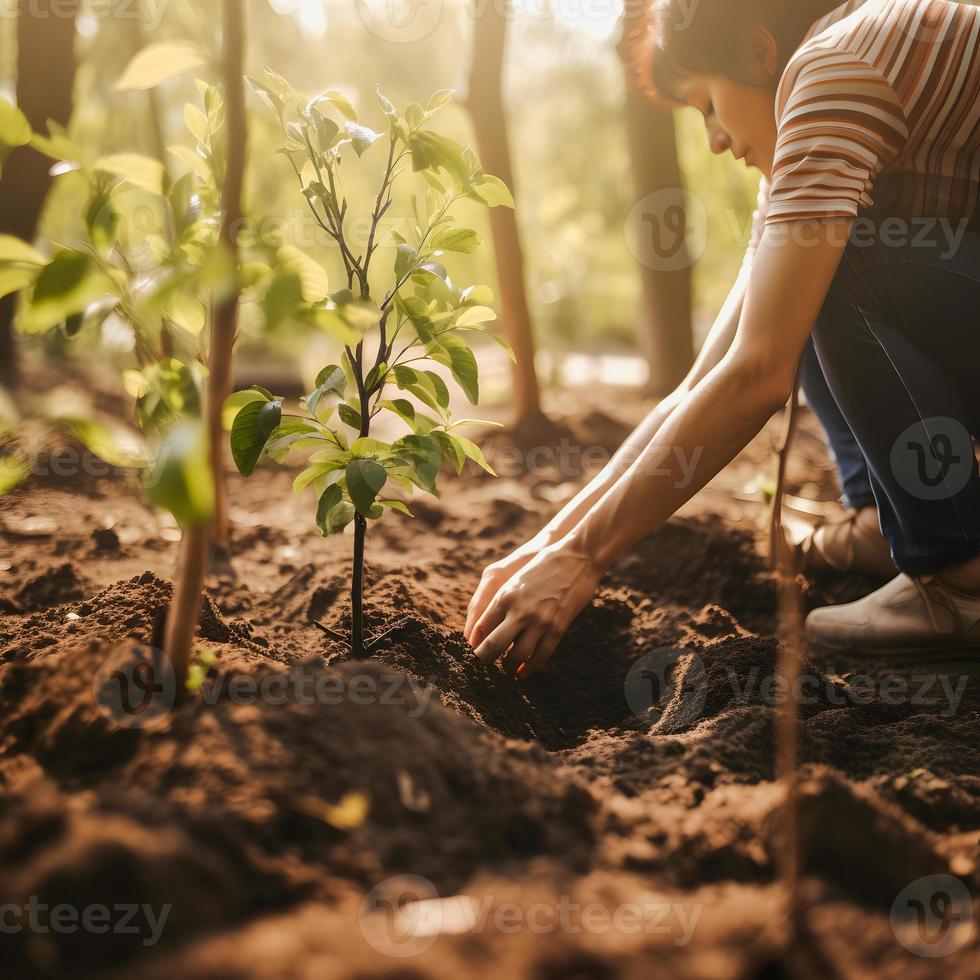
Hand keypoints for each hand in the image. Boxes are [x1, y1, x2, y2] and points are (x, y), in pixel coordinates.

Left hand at [467, 539, 602, 678]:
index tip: (469, 655)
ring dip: (507, 668)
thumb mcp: (516, 580)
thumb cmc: (543, 566)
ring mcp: (539, 621)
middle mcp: (519, 610)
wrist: (578, 557)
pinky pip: (540, 656)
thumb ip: (500, 602)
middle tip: (478, 672)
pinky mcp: (557, 629)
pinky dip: (530, 668)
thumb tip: (484, 629)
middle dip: (482, 662)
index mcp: (504, 596)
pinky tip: (524, 672)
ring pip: (516, 656)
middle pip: (492, 646)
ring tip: (505, 672)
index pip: (480, 628)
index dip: (473, 645)